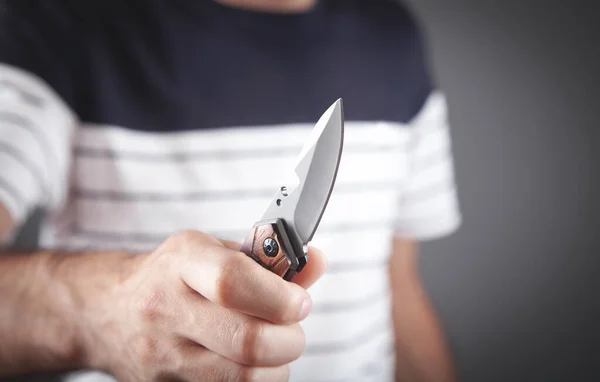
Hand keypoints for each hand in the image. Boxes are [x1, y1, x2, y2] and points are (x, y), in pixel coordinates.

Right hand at [82, 231, 326, 380]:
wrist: (108, 309)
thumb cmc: (171, 275)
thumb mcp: (212, 251)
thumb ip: (267, 260)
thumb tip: (316, 262)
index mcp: (182, 262)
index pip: (234, 282)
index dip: (280, 298)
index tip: (300, 303)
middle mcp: (166, 308)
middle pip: (246, 341)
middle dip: (289, 341)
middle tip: (293, 331)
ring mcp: (161, 354)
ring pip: (242, 378)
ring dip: (276, 367)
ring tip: (273, 349)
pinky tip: (249, 365)